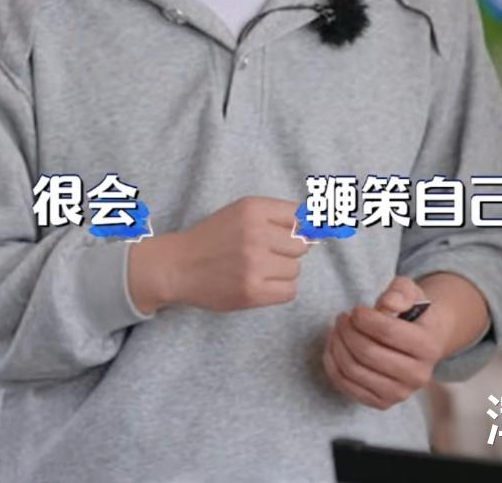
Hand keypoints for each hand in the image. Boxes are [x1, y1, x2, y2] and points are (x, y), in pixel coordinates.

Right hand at [127, 196, 306, 313]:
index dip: (300, 229)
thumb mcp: (241, 214)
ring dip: (281, 272)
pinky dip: (277, 290)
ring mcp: (254, 264)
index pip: (302, 217)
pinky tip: (257, 284)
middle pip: (302, 245)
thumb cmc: (212, 239)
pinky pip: (290, 291)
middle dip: (287, 252)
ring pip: (296, 270)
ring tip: (255, 269)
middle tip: (263, 254)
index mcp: (252, 208)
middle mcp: (255, 233)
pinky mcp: (253, 291)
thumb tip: (323, 228)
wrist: (177, 266)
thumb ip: (278, 216)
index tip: (291, 236)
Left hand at [322, 276, 445, 409]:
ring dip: (336, 345)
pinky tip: (334, 346)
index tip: (356, 309)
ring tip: (338, 330)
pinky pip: (345, 385)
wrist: (421, 343)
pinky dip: (332, 363)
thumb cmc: (411, 313)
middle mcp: (418, 376)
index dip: (362, 317)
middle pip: (366, 352)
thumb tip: (388, 304)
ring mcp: (400, 393)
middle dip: (346, 330)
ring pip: (352, 370)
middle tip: (342, 318)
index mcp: (429, 347)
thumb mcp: (410, 292)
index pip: (386, 331)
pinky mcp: (382, 403)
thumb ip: (400, 291)